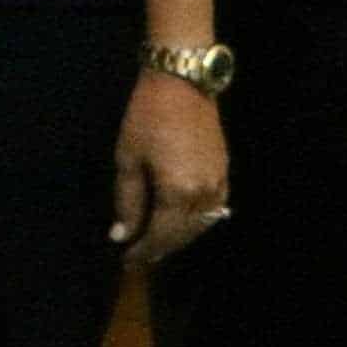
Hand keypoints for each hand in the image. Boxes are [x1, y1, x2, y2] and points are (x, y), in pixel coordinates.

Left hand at [112, 71, 230, 262]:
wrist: (182, 86)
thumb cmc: (147, 119)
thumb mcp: (128, 160)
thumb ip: (127, 202)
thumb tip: (122, 235)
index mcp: (179, 193)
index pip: (161, 236)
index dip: (143, 251)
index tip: (127, 260)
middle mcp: (205, 195)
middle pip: (183, 235)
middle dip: (161, 248)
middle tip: (139, 256)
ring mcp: (219, 185)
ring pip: (201, 226)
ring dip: (178, 238)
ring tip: (155, 243)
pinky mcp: (225, 174)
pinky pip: (213, 210)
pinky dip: (195, 222)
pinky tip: (178, 223)